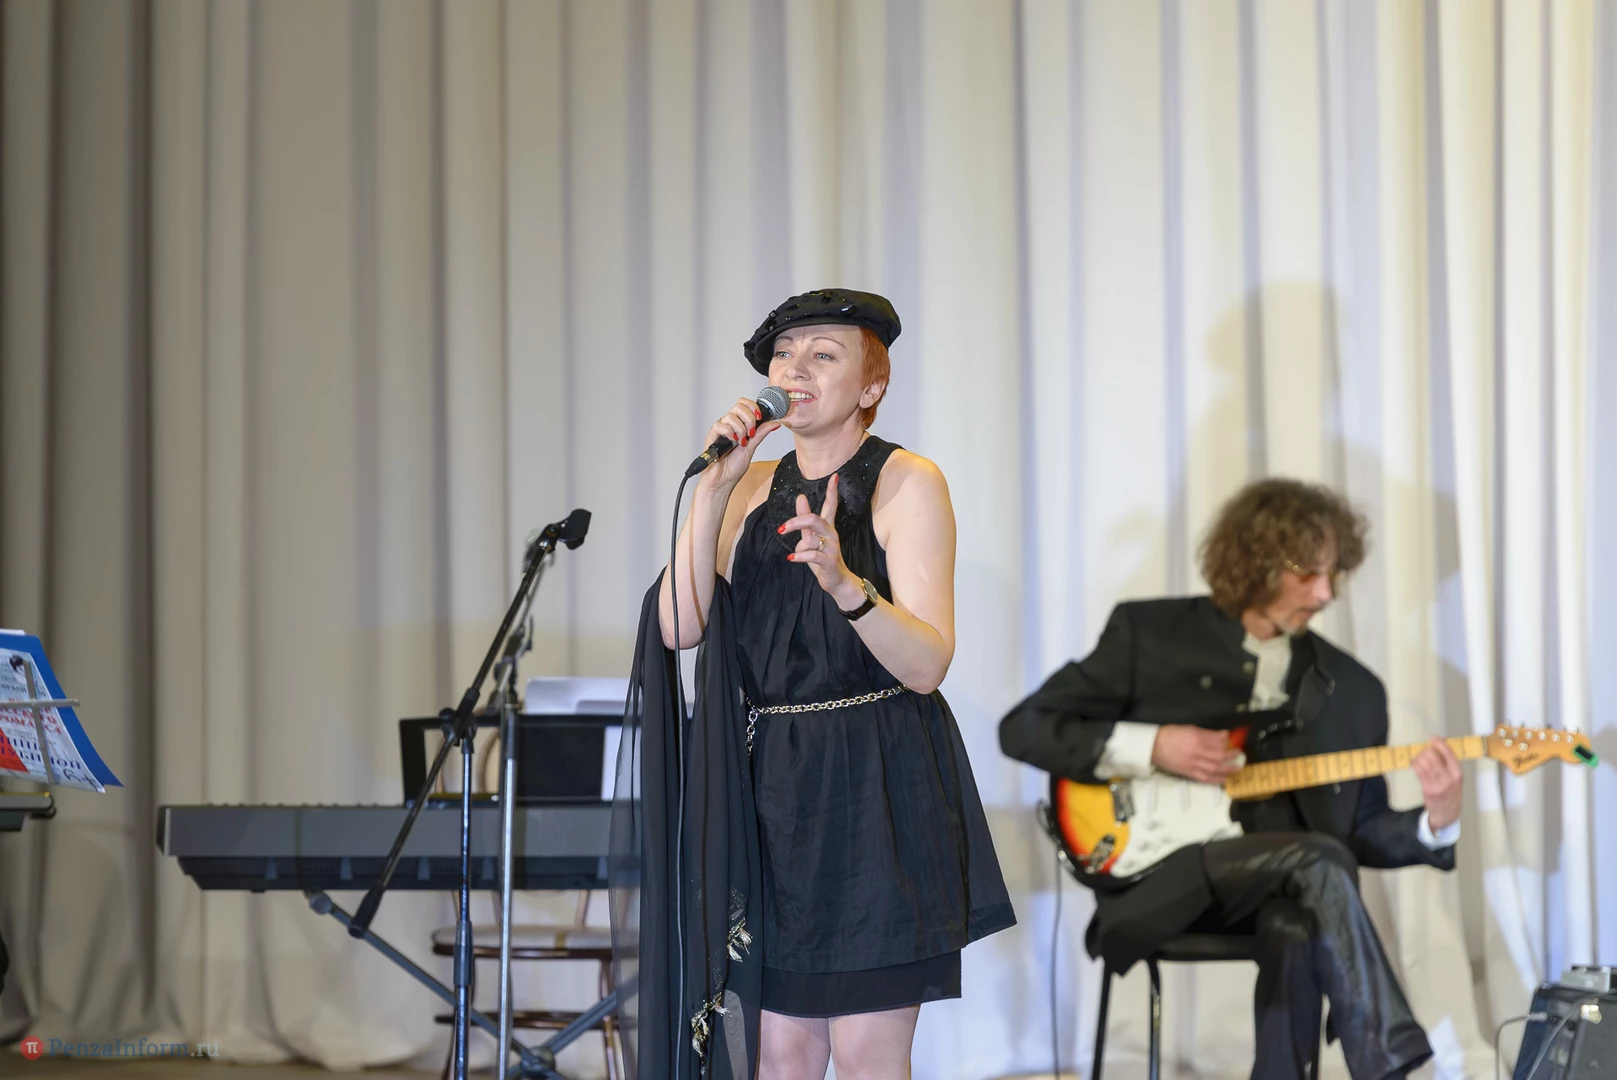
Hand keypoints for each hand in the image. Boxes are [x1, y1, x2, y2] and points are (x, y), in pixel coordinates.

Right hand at [696, 397, 781, 489]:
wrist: (723, 481)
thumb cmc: (733, 468)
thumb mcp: (752, 448)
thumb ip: (761, 433)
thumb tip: (775, 423)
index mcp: (739, 426)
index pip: (744, 405)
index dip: (753, 407)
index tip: (760, 417)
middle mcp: (729, 425)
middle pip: (738, 406)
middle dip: (749, 418)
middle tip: (751, 432)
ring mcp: (721, 430)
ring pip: (731, 415)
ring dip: (740, 429)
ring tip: (741, 442)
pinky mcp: (712, 436)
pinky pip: (720, 425)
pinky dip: (729, 432)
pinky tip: (732, 441)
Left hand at [777, 473, 861, 607]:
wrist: (836, 581)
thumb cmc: (822, 557)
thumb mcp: (811, 536)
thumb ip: (805, 519)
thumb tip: (800, 497)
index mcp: (827, 526)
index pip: (831, 505)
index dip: (832, 491)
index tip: (834, 476)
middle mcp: (831, 534)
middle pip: (814, 519)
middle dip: (796, 522)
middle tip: (781, 529)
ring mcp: (832, 547)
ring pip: (810, 540)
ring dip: (798, 548)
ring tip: (797, 555)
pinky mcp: (829, 561)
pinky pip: (812, 554)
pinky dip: (799, 556)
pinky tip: (791, 558)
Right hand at [1150, 725, 1243, 783]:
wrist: (1153, 747)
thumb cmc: (1170, 735)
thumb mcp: (1188, 728)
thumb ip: (1205, 733)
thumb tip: (1220, 736)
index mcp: (1196, 737)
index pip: (1217, 740)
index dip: (1226, 740)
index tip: (1230, 739)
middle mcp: (1197, 751)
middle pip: (1219, 755)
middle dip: (1231, 755)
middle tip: (1239, 755)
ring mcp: (1193, 764)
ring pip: (1215, 768)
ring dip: (1228, 768)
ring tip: (1237, 768)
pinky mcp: (1189, 773)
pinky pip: (1206, 778)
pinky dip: (1217, 779)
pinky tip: (1225, 779)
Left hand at [1413, 736, 1463, 830]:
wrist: (1447, 812)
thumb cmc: (1451, 791)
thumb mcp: (1455, 777)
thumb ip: (1449, 762)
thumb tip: (1440, 742)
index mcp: (1458, 773)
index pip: (1449, 754)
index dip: (1440, 744)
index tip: (1433, 738)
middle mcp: (1449, 779)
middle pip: (1434, 757)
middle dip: (1426, 751)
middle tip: (1424, 752)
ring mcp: (1438, 784)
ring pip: (1424, 763)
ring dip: (1419, 757)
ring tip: (1419, 757)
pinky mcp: (1428, 789)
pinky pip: (1418, 772)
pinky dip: (1415, 764)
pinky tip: (1415, 763)